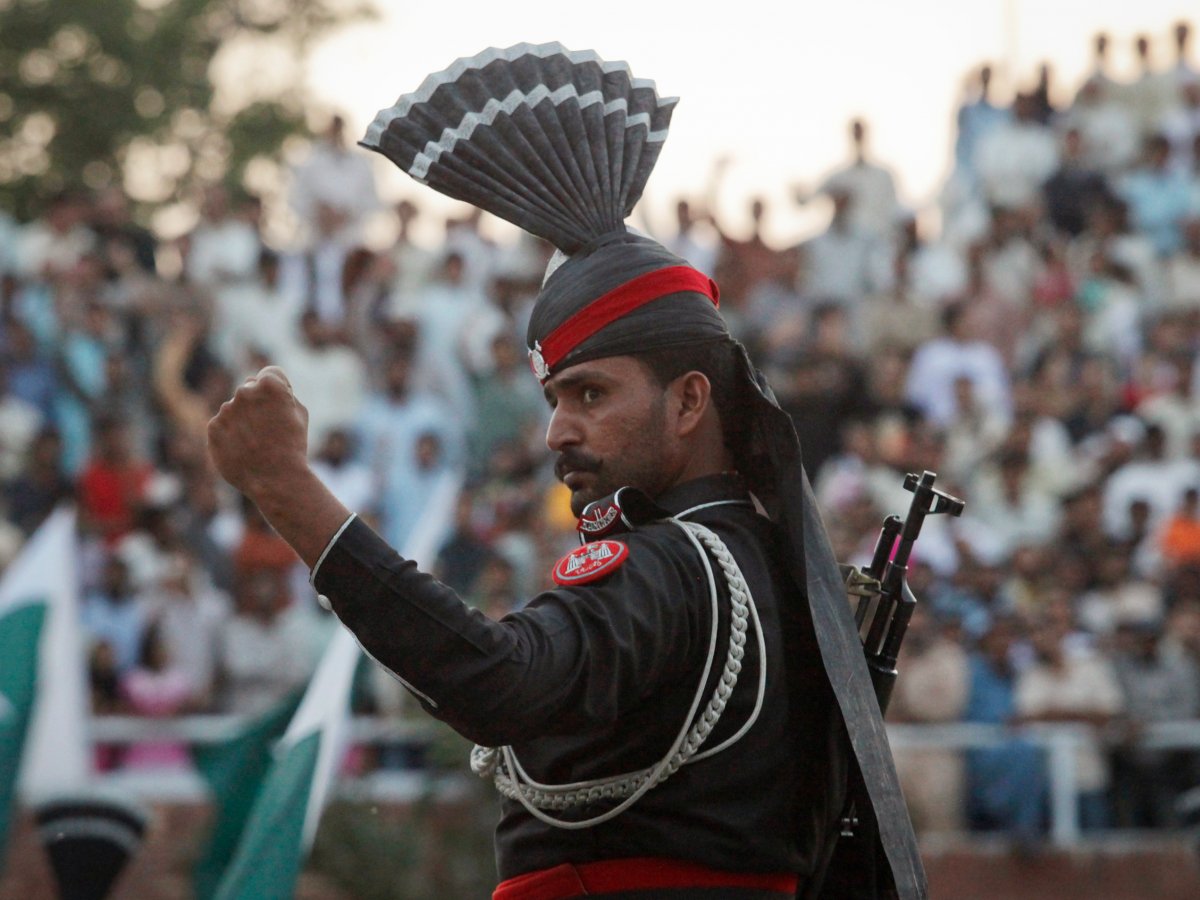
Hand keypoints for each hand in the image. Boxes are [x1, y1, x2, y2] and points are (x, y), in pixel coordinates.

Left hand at [207, 367, 309, 497]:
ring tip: (257, 444)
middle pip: (250, 389)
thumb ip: (281, 393)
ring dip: (243, 420)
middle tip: (269, 429)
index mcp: (269, 384)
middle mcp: (244, 392)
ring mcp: (226, 410)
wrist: (275, 480)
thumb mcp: (300, 413)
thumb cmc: (293, 446)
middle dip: (258, 404)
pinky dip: (231, 435)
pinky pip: (223, 425)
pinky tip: (244, 450)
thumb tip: (262, 386)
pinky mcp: (213, 428)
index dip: (280, 391)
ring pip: (235, 409)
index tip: (283, 408)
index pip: (271, 374)